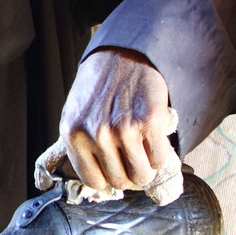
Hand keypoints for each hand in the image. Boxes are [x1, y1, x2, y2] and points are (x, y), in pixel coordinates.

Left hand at [58, 47, 175, 191]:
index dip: (109, 180)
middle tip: (135, 161)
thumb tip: (101, 180)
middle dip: (130, 176)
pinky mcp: (148, 122)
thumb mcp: (76, 114)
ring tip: (146, 153)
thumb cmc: (99, 85)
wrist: (123, 54)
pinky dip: (162, 156)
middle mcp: (96, 135)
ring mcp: (122, 129)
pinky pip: (160, 159)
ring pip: (142, 175)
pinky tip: (156, 141)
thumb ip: (82, 145)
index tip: (117, 172)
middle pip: (120, 180)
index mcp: (73, 134)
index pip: (93, 180)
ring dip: (148, 169)